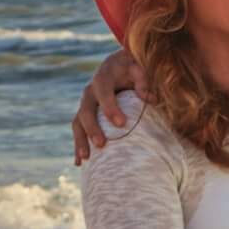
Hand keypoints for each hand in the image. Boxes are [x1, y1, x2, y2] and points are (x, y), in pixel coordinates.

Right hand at [73, 50, 150, 164]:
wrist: (119, 65)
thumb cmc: (133, 67)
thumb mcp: (139, 67)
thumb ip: (143, 81)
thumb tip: (150, 99)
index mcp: (103, 77)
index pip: (102, 90)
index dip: (109, 106)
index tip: (121, 123)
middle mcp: (90, 91)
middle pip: (86, 110)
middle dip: (92, 128)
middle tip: (101, 144)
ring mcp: (86, 104)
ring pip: (77, 122)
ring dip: (80, 140)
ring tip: (85, 158)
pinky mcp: (85, 115)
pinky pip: (78, 130)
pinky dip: (78, 146)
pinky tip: (78, 163)